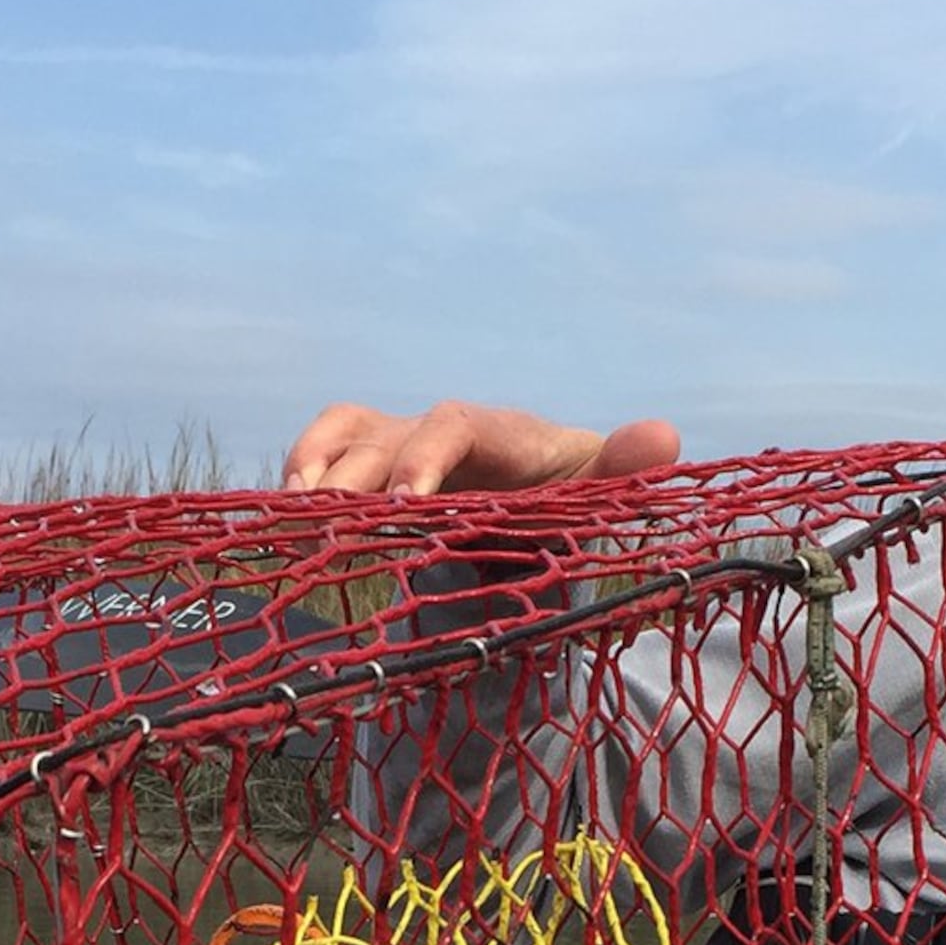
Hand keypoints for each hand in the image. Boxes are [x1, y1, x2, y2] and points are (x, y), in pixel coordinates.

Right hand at [281, 400, 679, 495]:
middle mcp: (438, 428)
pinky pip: (323, 448)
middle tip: (337, 520)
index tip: (406, 505)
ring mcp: (399, 438)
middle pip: (383, 430)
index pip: (453, 424)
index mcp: (497, 433)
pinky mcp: (371, 458)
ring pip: (342, 429)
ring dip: (313, 464)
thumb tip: (664, 434)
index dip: (424, 457)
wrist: (540, 497)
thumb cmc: (570, 499)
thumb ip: (622, 467)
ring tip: (294, 512)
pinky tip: (281, 520)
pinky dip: (298, 472)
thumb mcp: (599, 489)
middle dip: (354, 471)